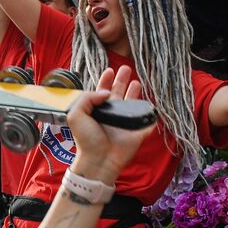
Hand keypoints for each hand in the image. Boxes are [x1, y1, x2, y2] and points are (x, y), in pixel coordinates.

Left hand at [65, 66, 149, 183]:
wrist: (99, 159)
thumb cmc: (86, 140)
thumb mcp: (76, 115)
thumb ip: (87, 98)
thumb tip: (106, 92)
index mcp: (97, 110)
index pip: (102, 92)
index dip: (106, 81)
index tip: (109, 70)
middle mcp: (111, 114)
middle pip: (118, 93)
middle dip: (122, 80)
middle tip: (126, 68)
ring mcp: (124, 122)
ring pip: (132, 103)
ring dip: (135, 92)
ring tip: (136, 82)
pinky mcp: (137, 131)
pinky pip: (146, 120)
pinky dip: (151, 113)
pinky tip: (152, 104)